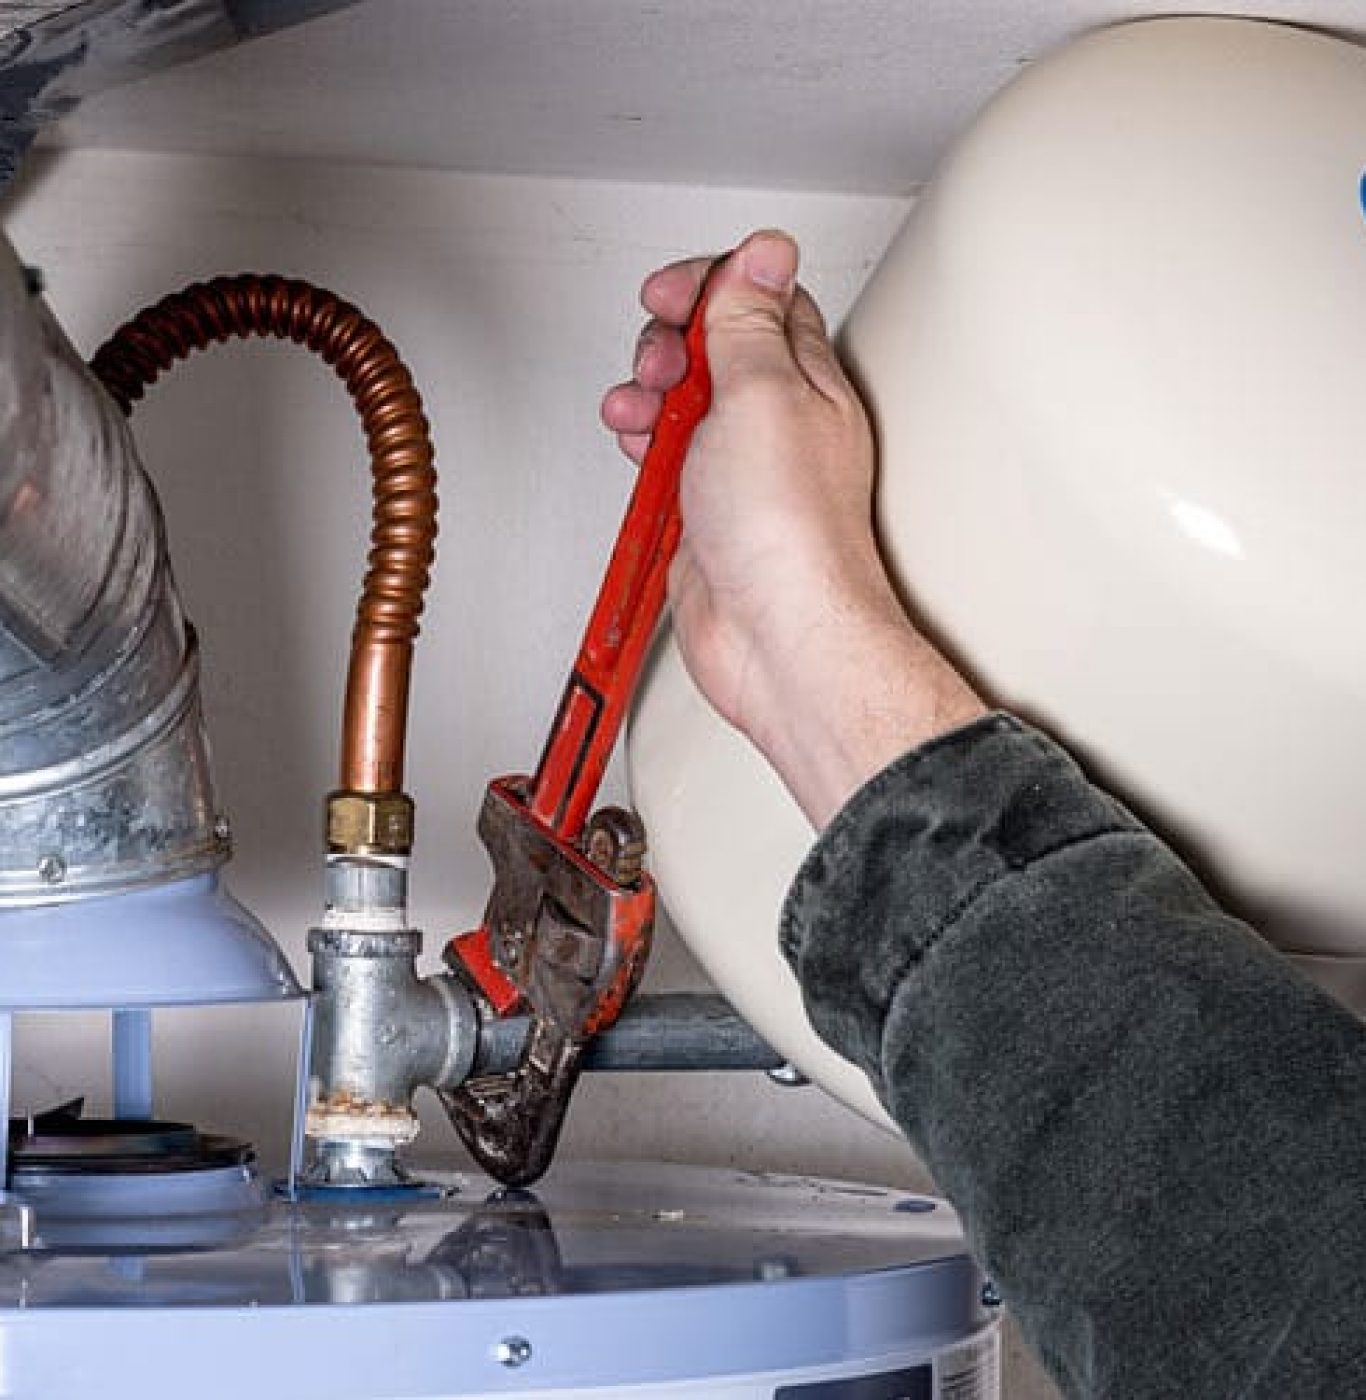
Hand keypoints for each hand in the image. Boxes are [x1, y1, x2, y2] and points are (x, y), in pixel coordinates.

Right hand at [602, 230, 984, 826]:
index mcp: (806, 379)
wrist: (775, 636)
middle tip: (663, 367)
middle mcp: (777, 420)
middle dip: (671, 341)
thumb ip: (750, 321)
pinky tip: (638, 447)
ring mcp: (740, 467)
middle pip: (713, 346)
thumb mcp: (762, 394)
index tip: (671, 296)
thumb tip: (762, 253)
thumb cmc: (786, 533)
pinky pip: (666, 458)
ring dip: (649, 392)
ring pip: (683, 401)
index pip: (759, 299)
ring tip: (642, 409)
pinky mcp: (706, 511)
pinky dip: (643, 443)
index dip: (711, 283)